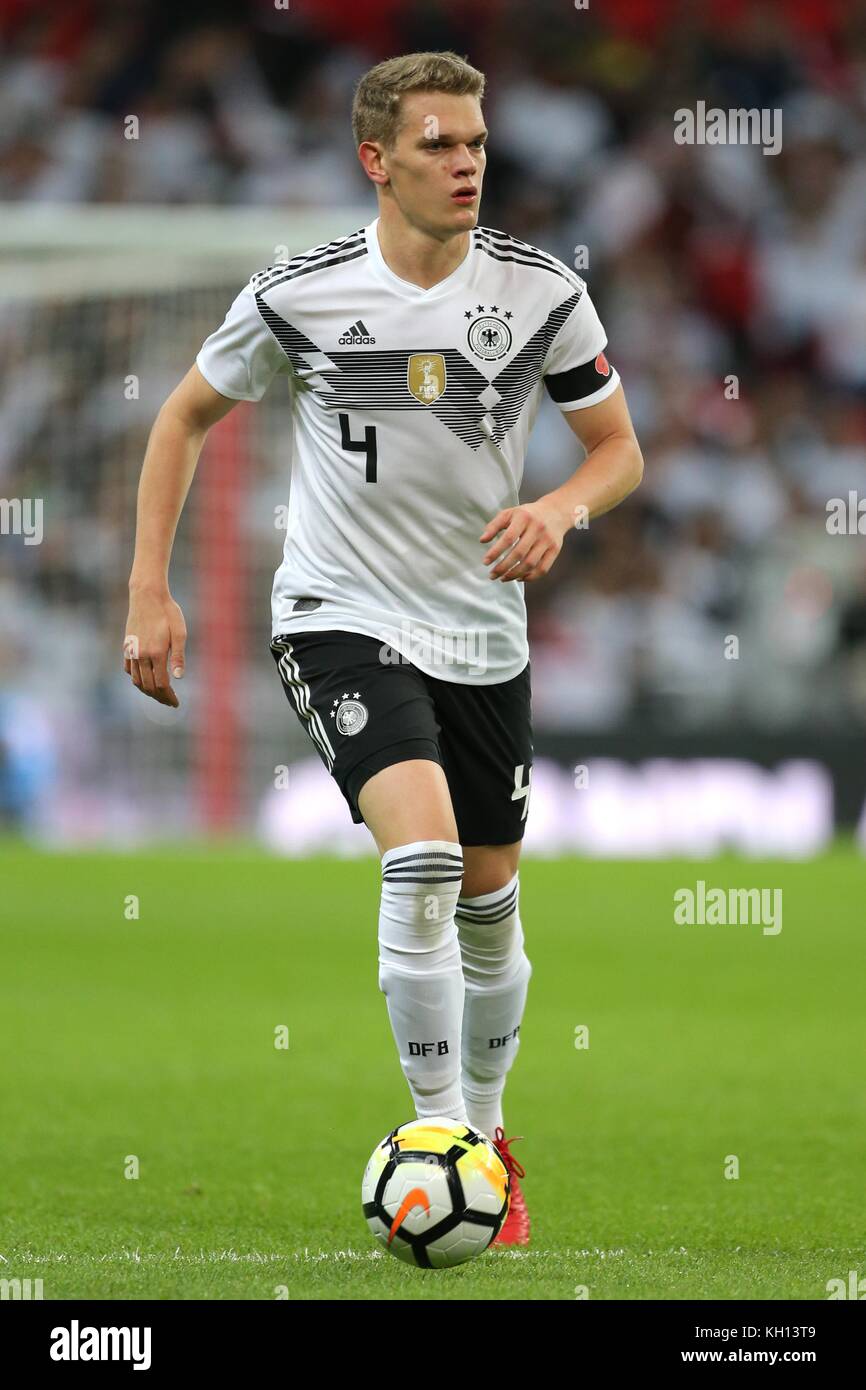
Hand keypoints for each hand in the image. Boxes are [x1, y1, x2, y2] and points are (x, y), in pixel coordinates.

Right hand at [123, 587, 186, 706]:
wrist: (147, 595)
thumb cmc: (168, 612)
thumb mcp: (180, 632)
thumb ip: (179, 656)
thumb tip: (179, 678)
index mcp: (156, 653)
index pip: (161, 684)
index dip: (168, 697)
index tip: (176, 703)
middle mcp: (141, 655)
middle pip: (148, 686)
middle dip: (160, 698)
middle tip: (170, 702)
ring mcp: (132, 651)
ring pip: (137, 680)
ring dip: (148, 691)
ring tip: (159, 695)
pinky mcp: (127, 646)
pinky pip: (129, 669)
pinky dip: (137, 679)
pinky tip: (145, 679)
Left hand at [479, 499, 567, 581]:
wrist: (556, 512)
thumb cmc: (528, 514)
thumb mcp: (510, 513)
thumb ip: (494, 525)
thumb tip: (482, 540)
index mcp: (524, 518)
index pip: (508, 538)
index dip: (495, 552)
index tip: (485, 562)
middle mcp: (537, 529)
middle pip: (519, 553)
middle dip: (503, 567)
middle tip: (492, 575)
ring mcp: (547, 540)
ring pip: (530, 564)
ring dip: (514, 574)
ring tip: (503, 578)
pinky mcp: (555, 550)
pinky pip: (543, 569)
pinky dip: (530, 577)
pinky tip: (519, 578)